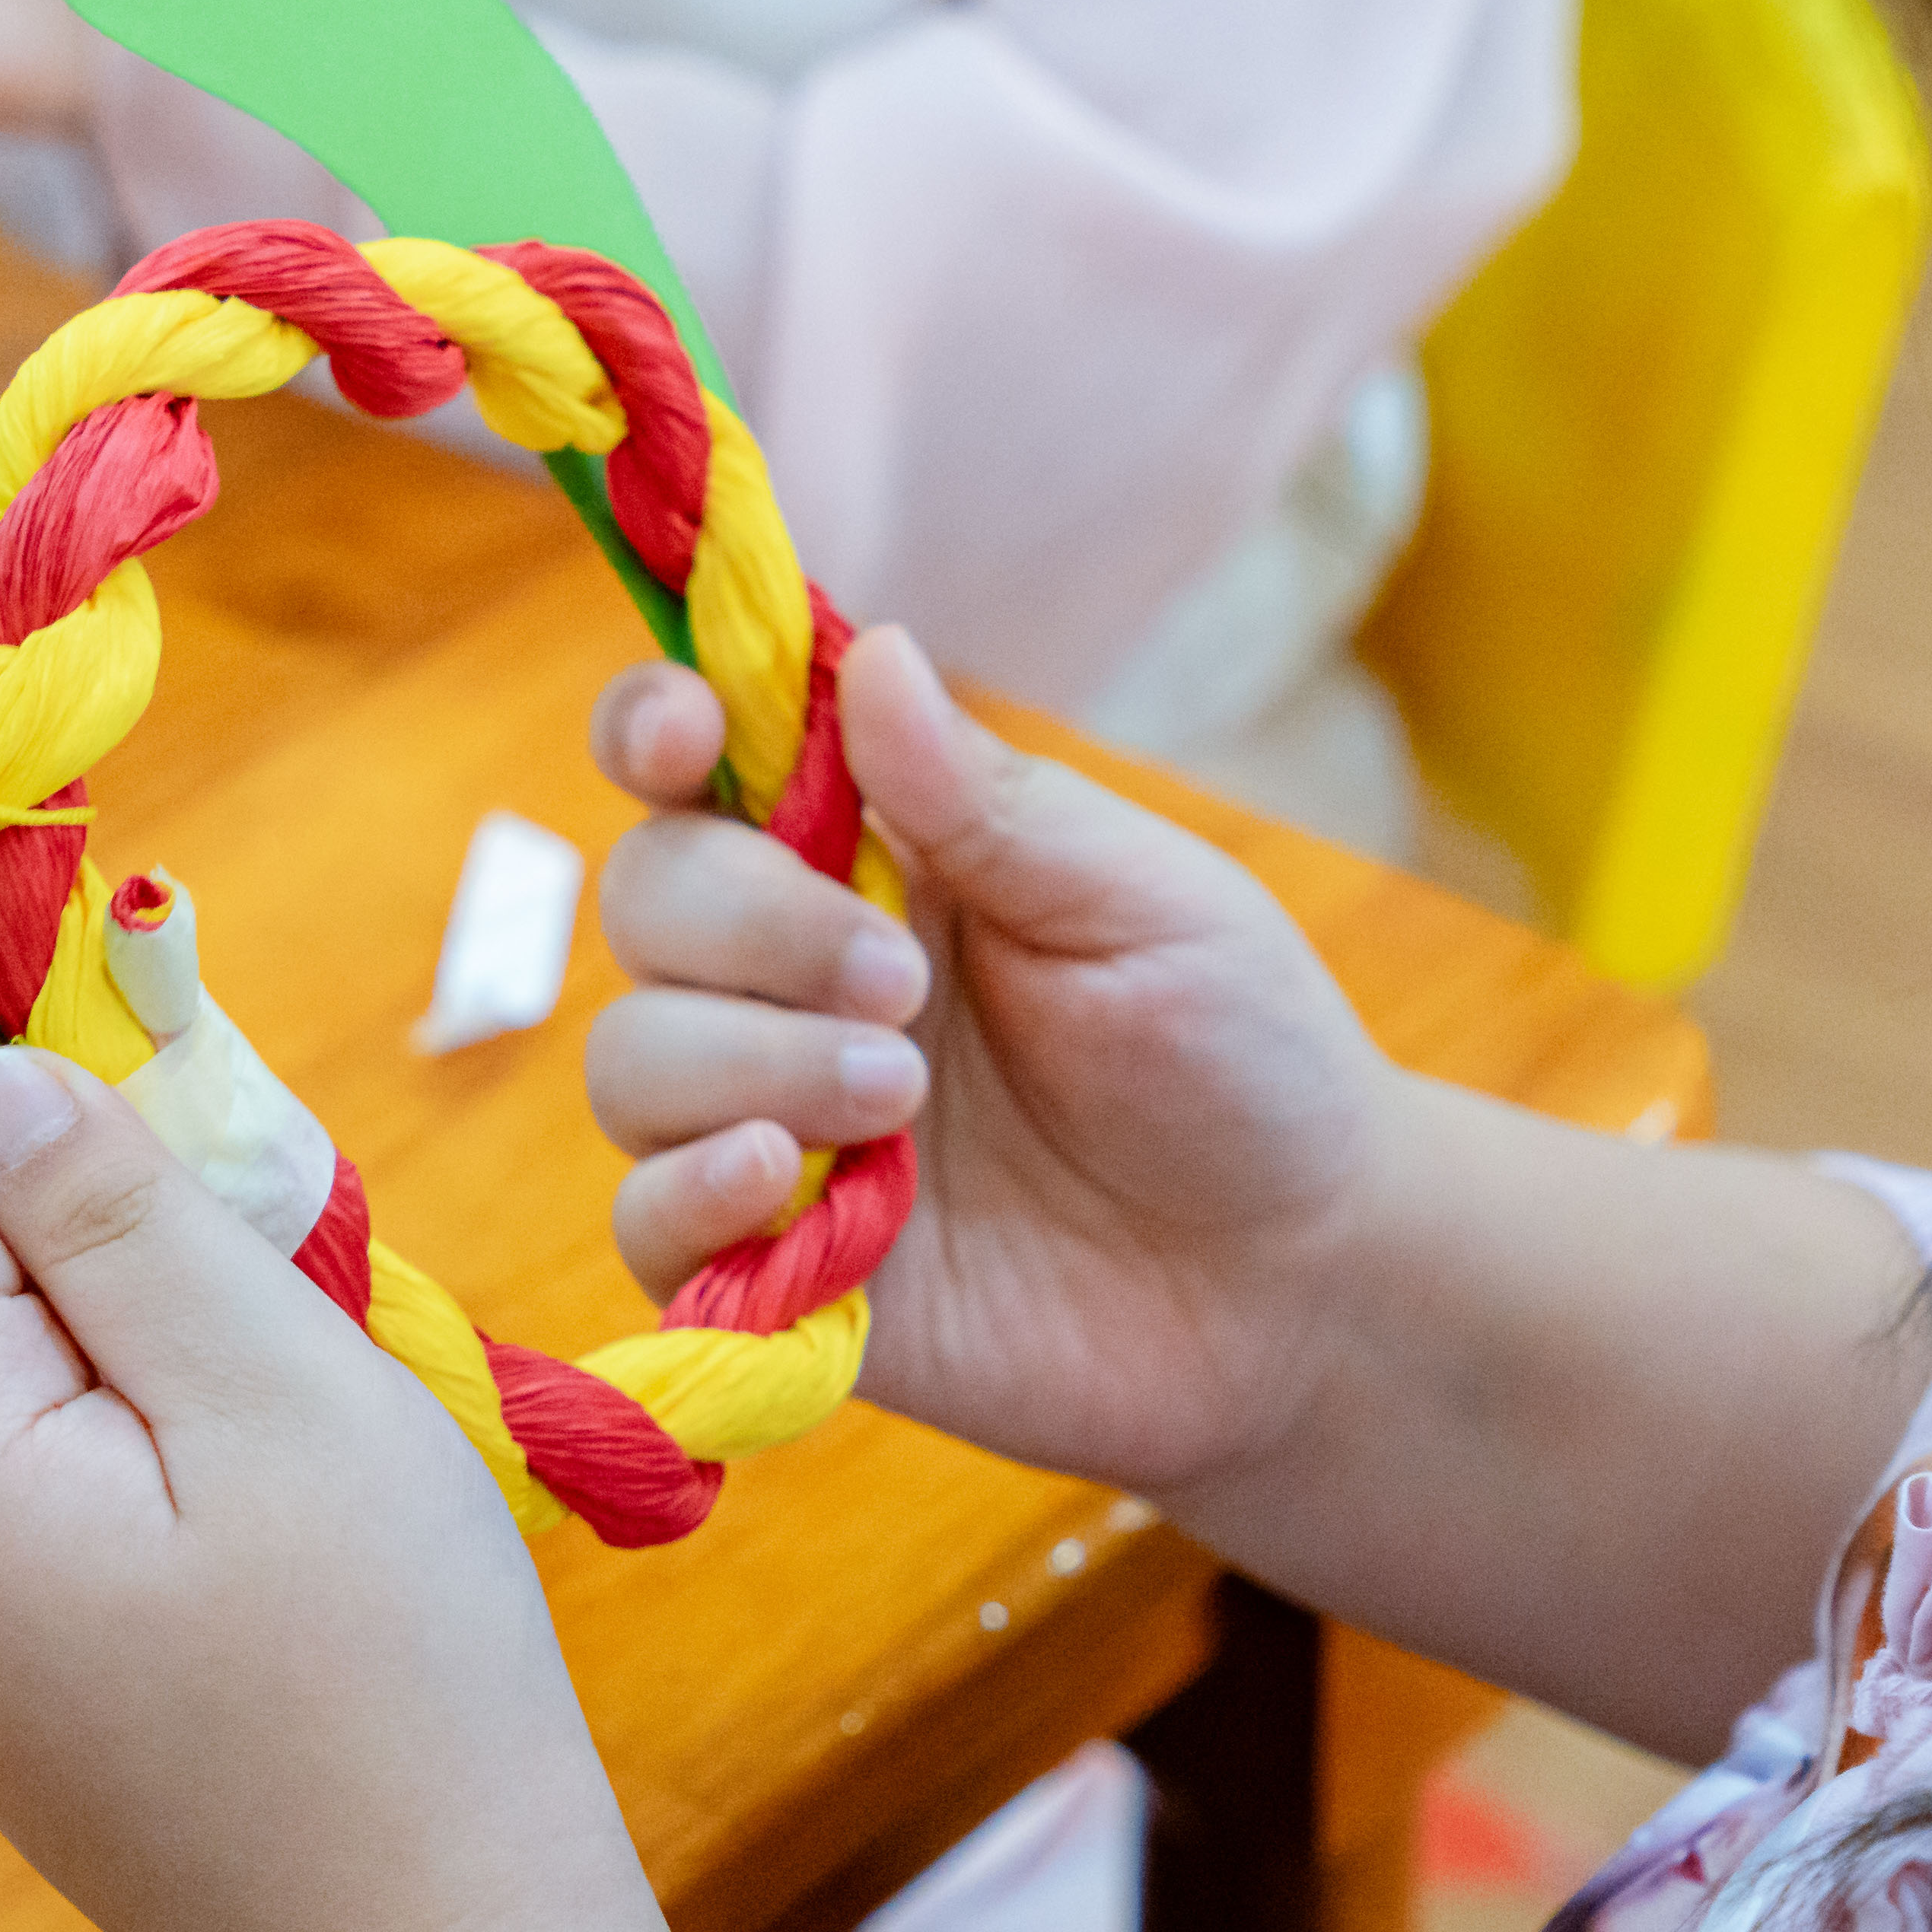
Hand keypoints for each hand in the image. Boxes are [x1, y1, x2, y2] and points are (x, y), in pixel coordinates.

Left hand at [0, 1043, 752, 1931]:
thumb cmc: (387, 1678)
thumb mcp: (277, 1396)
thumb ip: (121, 1216)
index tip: (55, 920)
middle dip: (38, 1142)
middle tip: (213, 1090)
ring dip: (83, 1253)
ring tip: (251, 1247)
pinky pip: (1, 1431)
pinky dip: (97, 1360)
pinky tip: (226, 1375)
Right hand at [587, 626, 1387, 1503]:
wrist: (1299, 1281)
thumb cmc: (1239, 1059)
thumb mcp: (1143, 904)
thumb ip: (989, 799)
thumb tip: (870, 650)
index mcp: (874, 859)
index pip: (702, 765)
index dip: (656, 727)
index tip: (690, 733)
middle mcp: (795, 983)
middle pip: (648, 896)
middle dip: (751, 924)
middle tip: (904, 985)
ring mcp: (775, 1123)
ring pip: (632, 1057)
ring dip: (749, 1061)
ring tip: (904, 1100)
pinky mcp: (775, 1266)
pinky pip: (645, 1220)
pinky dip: (686, 1191)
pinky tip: (778, 1183)